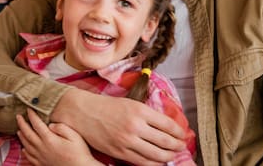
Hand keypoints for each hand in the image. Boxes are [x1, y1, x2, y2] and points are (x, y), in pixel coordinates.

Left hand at [17, 110, 99, 165]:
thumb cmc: (80, 153)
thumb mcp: (74, 136)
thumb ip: (61, 127)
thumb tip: (50, 125)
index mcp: (49, 139)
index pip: (36, 124)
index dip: (32, 115)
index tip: (29, 108)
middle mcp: (42, 148)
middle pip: (27, 133)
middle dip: (21, 123)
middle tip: (18, 116)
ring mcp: (41, 157)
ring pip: (26, 145)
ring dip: (21, 136)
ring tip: (19, 130)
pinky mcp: (42, 165)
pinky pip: (29, 157)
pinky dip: (24, 151)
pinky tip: (24, 148)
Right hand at [52, 88, 184, 165]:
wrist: (81, 112)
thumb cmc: (105, 105)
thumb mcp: (129, 103)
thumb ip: (147, 114)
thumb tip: (166, 127)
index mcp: (139, 110)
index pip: (169, 125)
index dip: (179, 132)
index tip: (182, 134)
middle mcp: (135, 126)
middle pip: (166, 142)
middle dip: (177, 146)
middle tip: (180, 146)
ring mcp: (127, 141)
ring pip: (158, 155)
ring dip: (169, 157)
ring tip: (171, 155)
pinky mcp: (119, 152)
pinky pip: (143, 162)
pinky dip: (154, 163)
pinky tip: (158, 161)